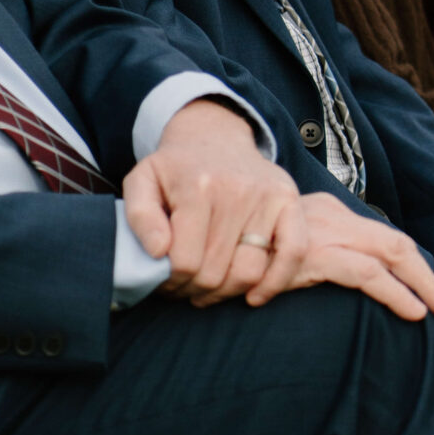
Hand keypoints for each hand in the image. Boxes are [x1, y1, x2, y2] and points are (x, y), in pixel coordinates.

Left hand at [122, 97, 300, 304]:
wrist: (215, 138)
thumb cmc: (176, 169)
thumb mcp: (142, 181)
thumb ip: (139, 216)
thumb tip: (158, 252)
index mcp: (198, 187)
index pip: (185, 262)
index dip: (170, 282)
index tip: (164, 280)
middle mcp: (237, 191)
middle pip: (215, 272)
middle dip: (193, 289)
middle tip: (183, 287)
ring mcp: (268, 196)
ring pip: (249, 271)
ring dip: (225, 293)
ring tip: (209, 289)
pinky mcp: (290, 201)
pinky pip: (293, 252)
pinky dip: (275, 282)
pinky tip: (254, 296)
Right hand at [243, 191, 433, 320]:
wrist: (194, 236)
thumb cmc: (232, 255)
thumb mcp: (273, 251)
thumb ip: (302, 259)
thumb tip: (328, 282)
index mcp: (322, 212)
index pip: (376, 236)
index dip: (406, 265)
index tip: (424, 291)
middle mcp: (326, 216)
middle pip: (392, 241)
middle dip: (424, 274)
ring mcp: (320, 232)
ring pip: (389, 253)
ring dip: (420, 284)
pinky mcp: (309, 254)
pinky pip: (364, 273)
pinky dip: (393, 292)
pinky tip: (410, 312)